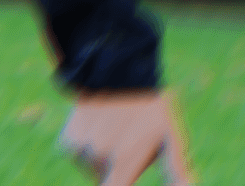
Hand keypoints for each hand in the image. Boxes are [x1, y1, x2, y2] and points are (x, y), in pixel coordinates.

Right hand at [57, 92, 190, 185]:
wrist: (114, 71)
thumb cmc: (150, 109)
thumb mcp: (171, 138)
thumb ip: (177, 171)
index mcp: (124, 161)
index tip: (126, 174)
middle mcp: (97, 157)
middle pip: (108, 182)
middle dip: (118, 174)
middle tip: (129, 150)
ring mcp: (79, 149)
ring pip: (94, 172)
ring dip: (104, 164)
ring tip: (116, 135)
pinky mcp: (67, 143)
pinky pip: (81, 160)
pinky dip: (89, 153)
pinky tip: (99, 132)